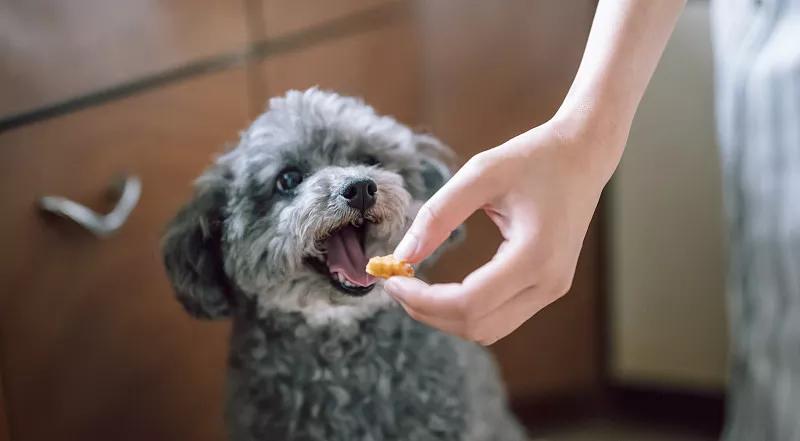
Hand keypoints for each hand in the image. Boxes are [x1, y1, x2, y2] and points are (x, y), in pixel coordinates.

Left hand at [384, 118, 623, 344]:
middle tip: (395, 282)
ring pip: (487, 330)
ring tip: (414, 286)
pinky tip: (441, 289)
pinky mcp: (548, 288)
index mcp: (535, 256)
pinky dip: (465, 311)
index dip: (423, 300)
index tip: (391, 278)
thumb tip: (401, 256)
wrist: (583, 156)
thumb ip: (437, 216)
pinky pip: (500, 318)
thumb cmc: (533, 158)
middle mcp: (548, 283)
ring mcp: (551, 290)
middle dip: (427, 312)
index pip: (468, 303)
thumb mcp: (480, 174)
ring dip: (445, 317)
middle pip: (476, 326)